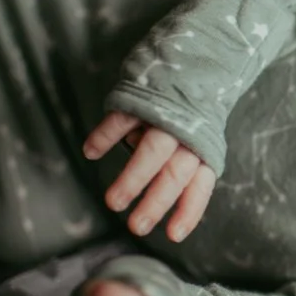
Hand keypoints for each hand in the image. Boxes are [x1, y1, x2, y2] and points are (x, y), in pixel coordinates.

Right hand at [83, 111, 215, 241]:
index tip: (173, 236)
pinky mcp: (142, 98)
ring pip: (151, 152)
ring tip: (114, 203)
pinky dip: (106, 136)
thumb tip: (153, 190)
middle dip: (155, 203)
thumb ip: (179, 165)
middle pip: (174, 174)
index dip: (188, 211)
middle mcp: (188, 136)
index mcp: (204, 149)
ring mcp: (165, 116)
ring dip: (132, 179)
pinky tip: (91, 152)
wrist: (196, 59)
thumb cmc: (191, 112)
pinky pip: (123, 120)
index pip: (199, 186)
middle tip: (137, 227)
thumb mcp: (196, 139)